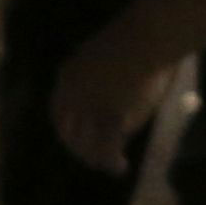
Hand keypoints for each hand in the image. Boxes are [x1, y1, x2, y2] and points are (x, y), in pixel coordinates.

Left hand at [51, 27, 183, 178]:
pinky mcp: (112, 118)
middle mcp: (74, 96)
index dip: (66, 131)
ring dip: (96, 160)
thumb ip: (93, 76)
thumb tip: (96, 91)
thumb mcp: (100, 56)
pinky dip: (112, 162)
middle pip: (69, 134)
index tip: (75, 140)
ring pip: (87, 146)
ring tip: (109, 166)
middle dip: (79, 150)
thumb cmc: (133, 40)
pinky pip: (108, 149)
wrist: (147, 37)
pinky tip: (121, 167)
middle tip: (91, 159)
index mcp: (67, 77)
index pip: (58, 113)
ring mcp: (92, 109)